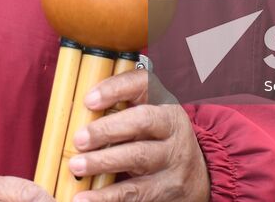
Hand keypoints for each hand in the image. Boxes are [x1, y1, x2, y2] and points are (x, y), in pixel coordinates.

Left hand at [66, 69, 209, 201]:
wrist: (199, 177)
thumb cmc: (159, 140)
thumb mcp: (150, 118)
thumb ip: (122, 109)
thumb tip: (75, 110)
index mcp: (164, 101)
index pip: (143, 84)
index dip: (115, 89)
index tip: (88, 100)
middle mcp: (173, 126)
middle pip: (142, 121)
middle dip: (107, 129)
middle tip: (78, 139)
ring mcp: (173, 158)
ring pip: (138, 157)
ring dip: (103, 162)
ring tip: (76, 166)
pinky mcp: (168, 188)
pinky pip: (135, 192)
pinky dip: (107, 197)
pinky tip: (85, 198)